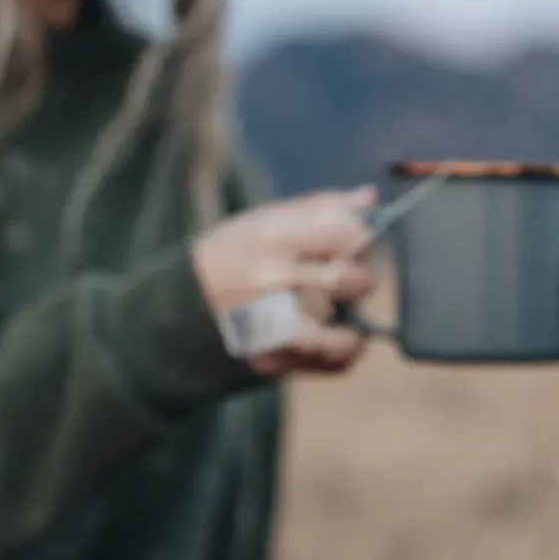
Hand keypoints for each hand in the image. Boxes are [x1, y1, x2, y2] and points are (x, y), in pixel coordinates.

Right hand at [191, 186, 381, 377]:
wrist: (187, 304)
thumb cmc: (238, 254)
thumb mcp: (268, 220)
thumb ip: (321, 210)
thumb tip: (371, 199)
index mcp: (272, 238)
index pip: (349, 234)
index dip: (362, 238)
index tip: (355, 242)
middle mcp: (273, 282)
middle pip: (355, 280)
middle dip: (360, 277)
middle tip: (345, 276)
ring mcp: (275, 326)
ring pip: (350, 325)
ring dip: (352, 316)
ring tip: (333, 306)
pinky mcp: (277, 360)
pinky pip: (338, 359)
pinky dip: (348, 348)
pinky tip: (340, 334)